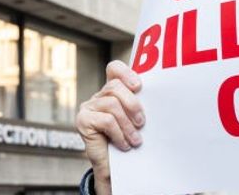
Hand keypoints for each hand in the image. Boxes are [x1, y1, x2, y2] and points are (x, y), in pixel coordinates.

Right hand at [76, 60, 144, 194]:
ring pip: (112, 105)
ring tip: (135, 140)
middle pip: (115, 87)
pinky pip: (106, 121)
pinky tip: (123, 145)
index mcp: (111, 92)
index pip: (114, 69)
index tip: (139, 86)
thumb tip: (156, 96)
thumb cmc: (127, 141)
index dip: (125, 72)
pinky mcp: (82, 120)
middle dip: (132, 104)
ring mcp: (88, 107)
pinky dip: (119, 134)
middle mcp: (98, 96)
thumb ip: (138, 105)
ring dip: (128, 125)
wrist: (114, 168)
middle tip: (142, 123)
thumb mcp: (135, 120)